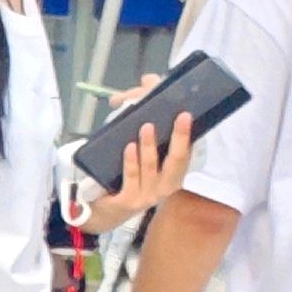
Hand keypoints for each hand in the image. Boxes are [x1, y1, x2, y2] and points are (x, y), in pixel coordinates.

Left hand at [77, 106, 194, 235]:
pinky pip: (131, 178)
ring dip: (150, 147)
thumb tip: (149, 80)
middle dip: (180, 138)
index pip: (185, 154)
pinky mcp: (128, 201)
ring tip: (146, 127)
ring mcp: (148, 196)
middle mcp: (165, 187)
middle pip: (177, 161)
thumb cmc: (127, 178)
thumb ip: (148, 117)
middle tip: (181, 116)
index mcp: (173, 175)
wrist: (103, 211)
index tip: (189, 115)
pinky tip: (129, 147)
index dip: (187, 135)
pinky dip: (131, 162)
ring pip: (152, 167)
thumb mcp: (141, 152)